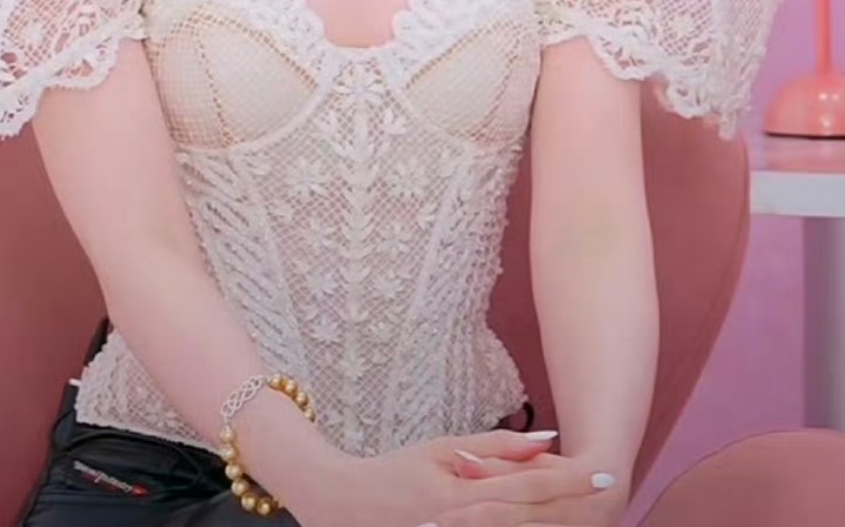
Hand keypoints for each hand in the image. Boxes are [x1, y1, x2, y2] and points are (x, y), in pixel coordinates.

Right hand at [291, 430, 614, 526]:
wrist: (345, 507)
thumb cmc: (396, 471)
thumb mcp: (443, 450)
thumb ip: (494, 448)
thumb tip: (546, 439)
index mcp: (464, 499)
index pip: (531, 488)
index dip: (571, 481)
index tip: (606, 473)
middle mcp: (465, 526)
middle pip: (534, 519)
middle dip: (574, 506)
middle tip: (613, 490)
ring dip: (556, 520)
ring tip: (590, 506)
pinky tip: (549, 520)